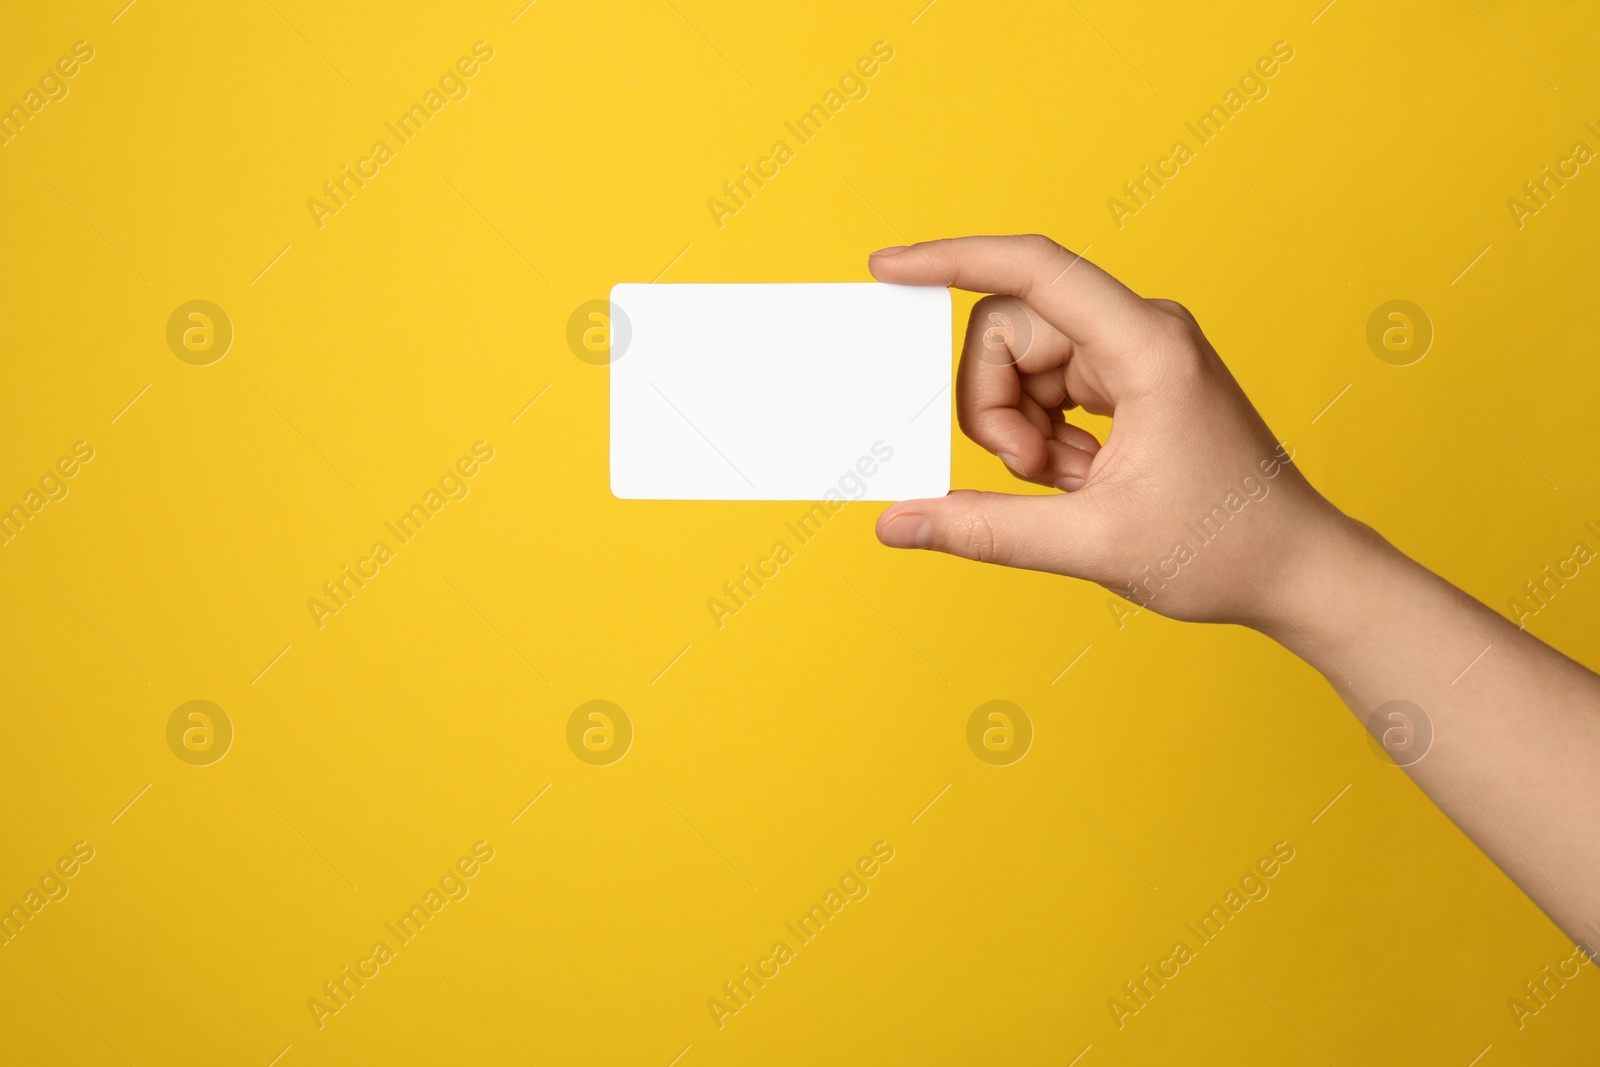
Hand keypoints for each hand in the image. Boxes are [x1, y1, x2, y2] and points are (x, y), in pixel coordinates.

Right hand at [870, 234, 1351, 627]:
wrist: (1295, 569)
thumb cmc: (1222, 548)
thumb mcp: (1091, 544)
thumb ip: (984, 530)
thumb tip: (898, 524)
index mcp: (1146, 345)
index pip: (1033, 268)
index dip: (951, 259)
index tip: (887, 268)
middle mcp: (1142, 331)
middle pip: (1010, 331)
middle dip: (995, 407)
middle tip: (1032, 476)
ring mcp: (1136, 353)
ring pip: (1022, 364)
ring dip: (1021, 430)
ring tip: (1070, 487)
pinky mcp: (1131, 379)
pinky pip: (1048, 386)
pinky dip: (1044, 437)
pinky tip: (1082, 481)